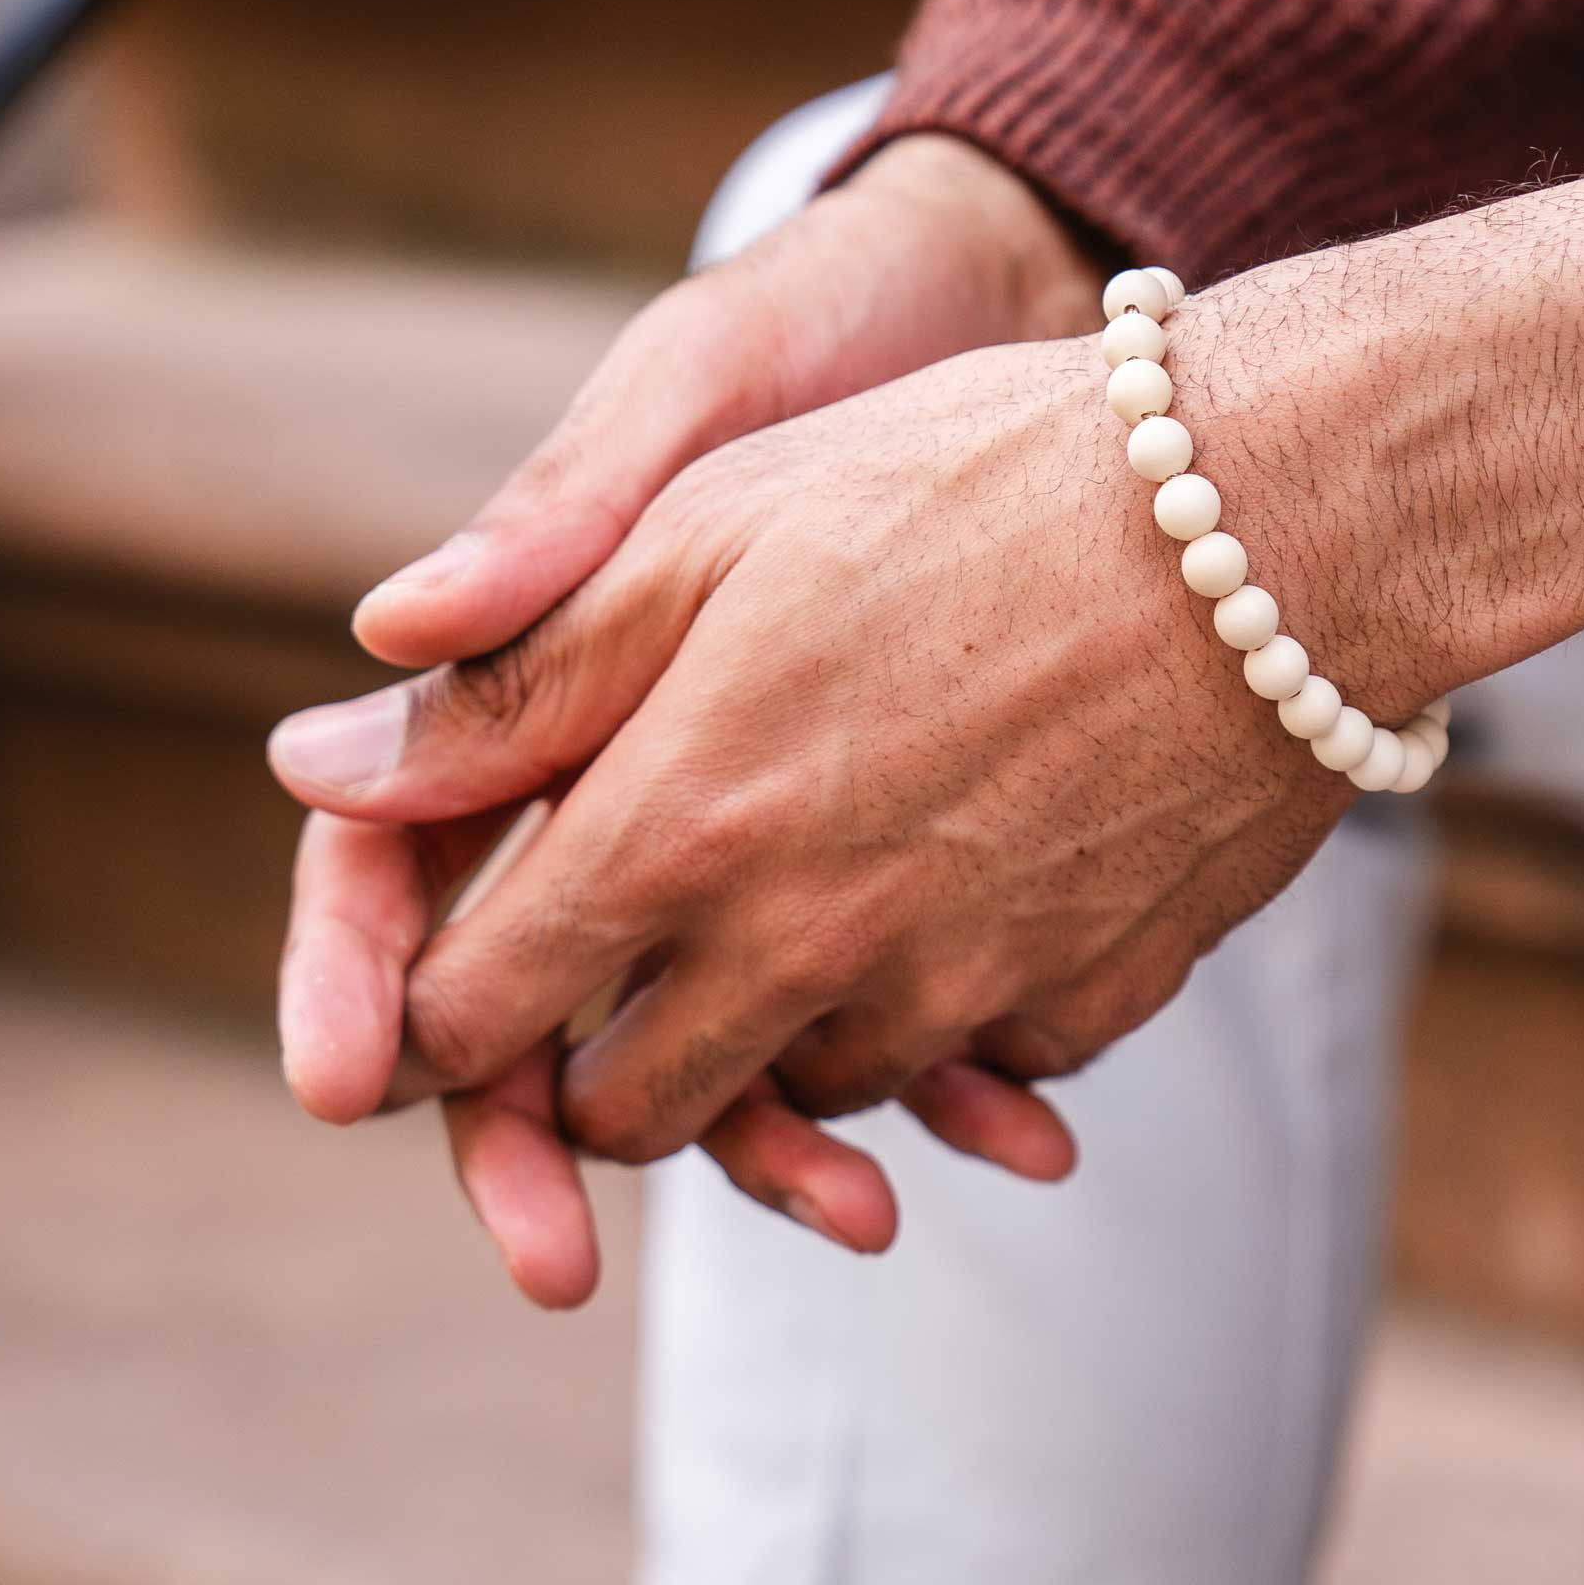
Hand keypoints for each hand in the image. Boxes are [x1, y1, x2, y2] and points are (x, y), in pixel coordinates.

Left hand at [274, 172, 1583, 1303]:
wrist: (1274, 517)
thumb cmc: (974, 478)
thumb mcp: (714, 528)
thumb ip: (511, 678)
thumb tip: (310, 767)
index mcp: (680, 829)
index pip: (481, 1017)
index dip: (449, 1006)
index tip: (482, 958)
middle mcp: (804, 950)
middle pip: (636, 1106)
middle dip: (605, 1049)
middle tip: (644, 942)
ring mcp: (957, 991)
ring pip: (803, 1096)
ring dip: (775, 1030)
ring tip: (820, 878)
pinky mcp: (1086, 1000)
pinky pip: (970, 1061)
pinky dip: (946, 1014)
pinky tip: (978, 878)